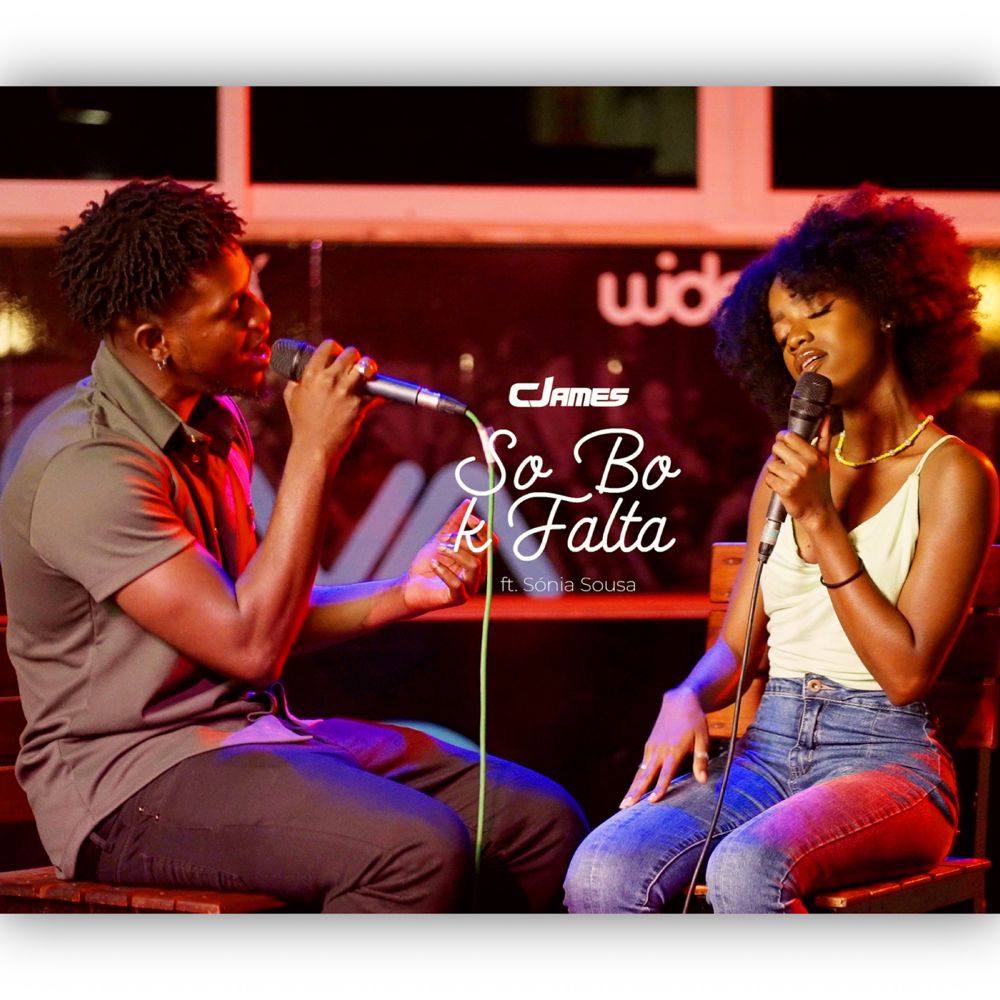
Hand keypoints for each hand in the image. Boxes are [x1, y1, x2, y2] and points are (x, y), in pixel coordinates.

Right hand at [282, 339, 380, 464]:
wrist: (314, 447)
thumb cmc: (302, 424)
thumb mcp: (291, 396)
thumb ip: (296, 380)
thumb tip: (301, 371)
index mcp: (311, 374)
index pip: (328, 346)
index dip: (336, 348)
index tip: (339, 355)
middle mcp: (330, 379)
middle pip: (351, 353)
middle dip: (355, 358)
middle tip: (355, 367)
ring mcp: (346, 391)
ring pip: (367, 366)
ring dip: (370, 369)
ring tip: (369, 376)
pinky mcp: (359, 404)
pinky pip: (378, 392)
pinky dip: (381, 394)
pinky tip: (381, 396)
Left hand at [400, 499, 496, 613]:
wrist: (410, 586)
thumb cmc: (428, 563)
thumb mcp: (441, 538)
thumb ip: (455, 522)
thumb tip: (468, 502)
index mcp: (477, 559)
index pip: (490, 543)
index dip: (483, 529)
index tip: (469, 519)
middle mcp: (478, 574)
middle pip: (483, 552)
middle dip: (464, 540)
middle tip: (443, 539)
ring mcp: (469, 587)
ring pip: (474, 566)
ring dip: (455, 553)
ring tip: (438, 549)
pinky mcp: (457, 598)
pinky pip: (458, 584)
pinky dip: (444, 571)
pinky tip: (433, 564)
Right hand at [620, 687, 709, 808]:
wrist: (679, 701)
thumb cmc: (695, 721)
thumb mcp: (703, 738)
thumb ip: (701, 760)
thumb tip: (702, 780)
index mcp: (674, 750)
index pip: (666, 773)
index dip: (659, 787)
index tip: (652, 801)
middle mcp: (660, 750)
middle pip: (646, 775)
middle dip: (635, 792)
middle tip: (625, 806)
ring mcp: (652, 747)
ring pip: (640, 772)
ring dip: (632, 788)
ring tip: (624, 804)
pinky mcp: (649, 745)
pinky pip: (642, 766)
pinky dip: (637, 778)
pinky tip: (632, 790)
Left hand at [763, 414, 833, 525]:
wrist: (818, 511)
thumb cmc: (819, 484)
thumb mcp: (824, 460)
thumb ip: (823, 437)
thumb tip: (827, 416)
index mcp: (814, 456)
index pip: (789, 436)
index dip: (783, 439)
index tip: (785, 444)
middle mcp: (805, 465)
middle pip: (776, 447)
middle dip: (778, 455)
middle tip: (786, 464)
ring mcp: (794, 478)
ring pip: (771, 464)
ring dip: (775, 471)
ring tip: (787, 477)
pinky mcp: (785, 490)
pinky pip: (768, 478)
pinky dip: (772, 482)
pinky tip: (782, 486)